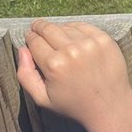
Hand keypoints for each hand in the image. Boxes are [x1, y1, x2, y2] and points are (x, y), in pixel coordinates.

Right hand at [17, 20, 131, 131]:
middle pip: (47, 28)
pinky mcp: (103, 39)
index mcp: (53, 65)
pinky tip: (74, 39)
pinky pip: (82, 26)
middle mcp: (71, 50)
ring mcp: (89, 43)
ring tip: (59, 41)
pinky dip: (75, 29)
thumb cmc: (73, 104)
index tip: (31, 40)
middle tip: (38, 29)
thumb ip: (25, 74)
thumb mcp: (42, 98)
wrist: (108, 105)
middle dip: (40, 28)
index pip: (34, 40)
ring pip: (65, 26)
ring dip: (59, 30)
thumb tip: (22, 49)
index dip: (30, 39)